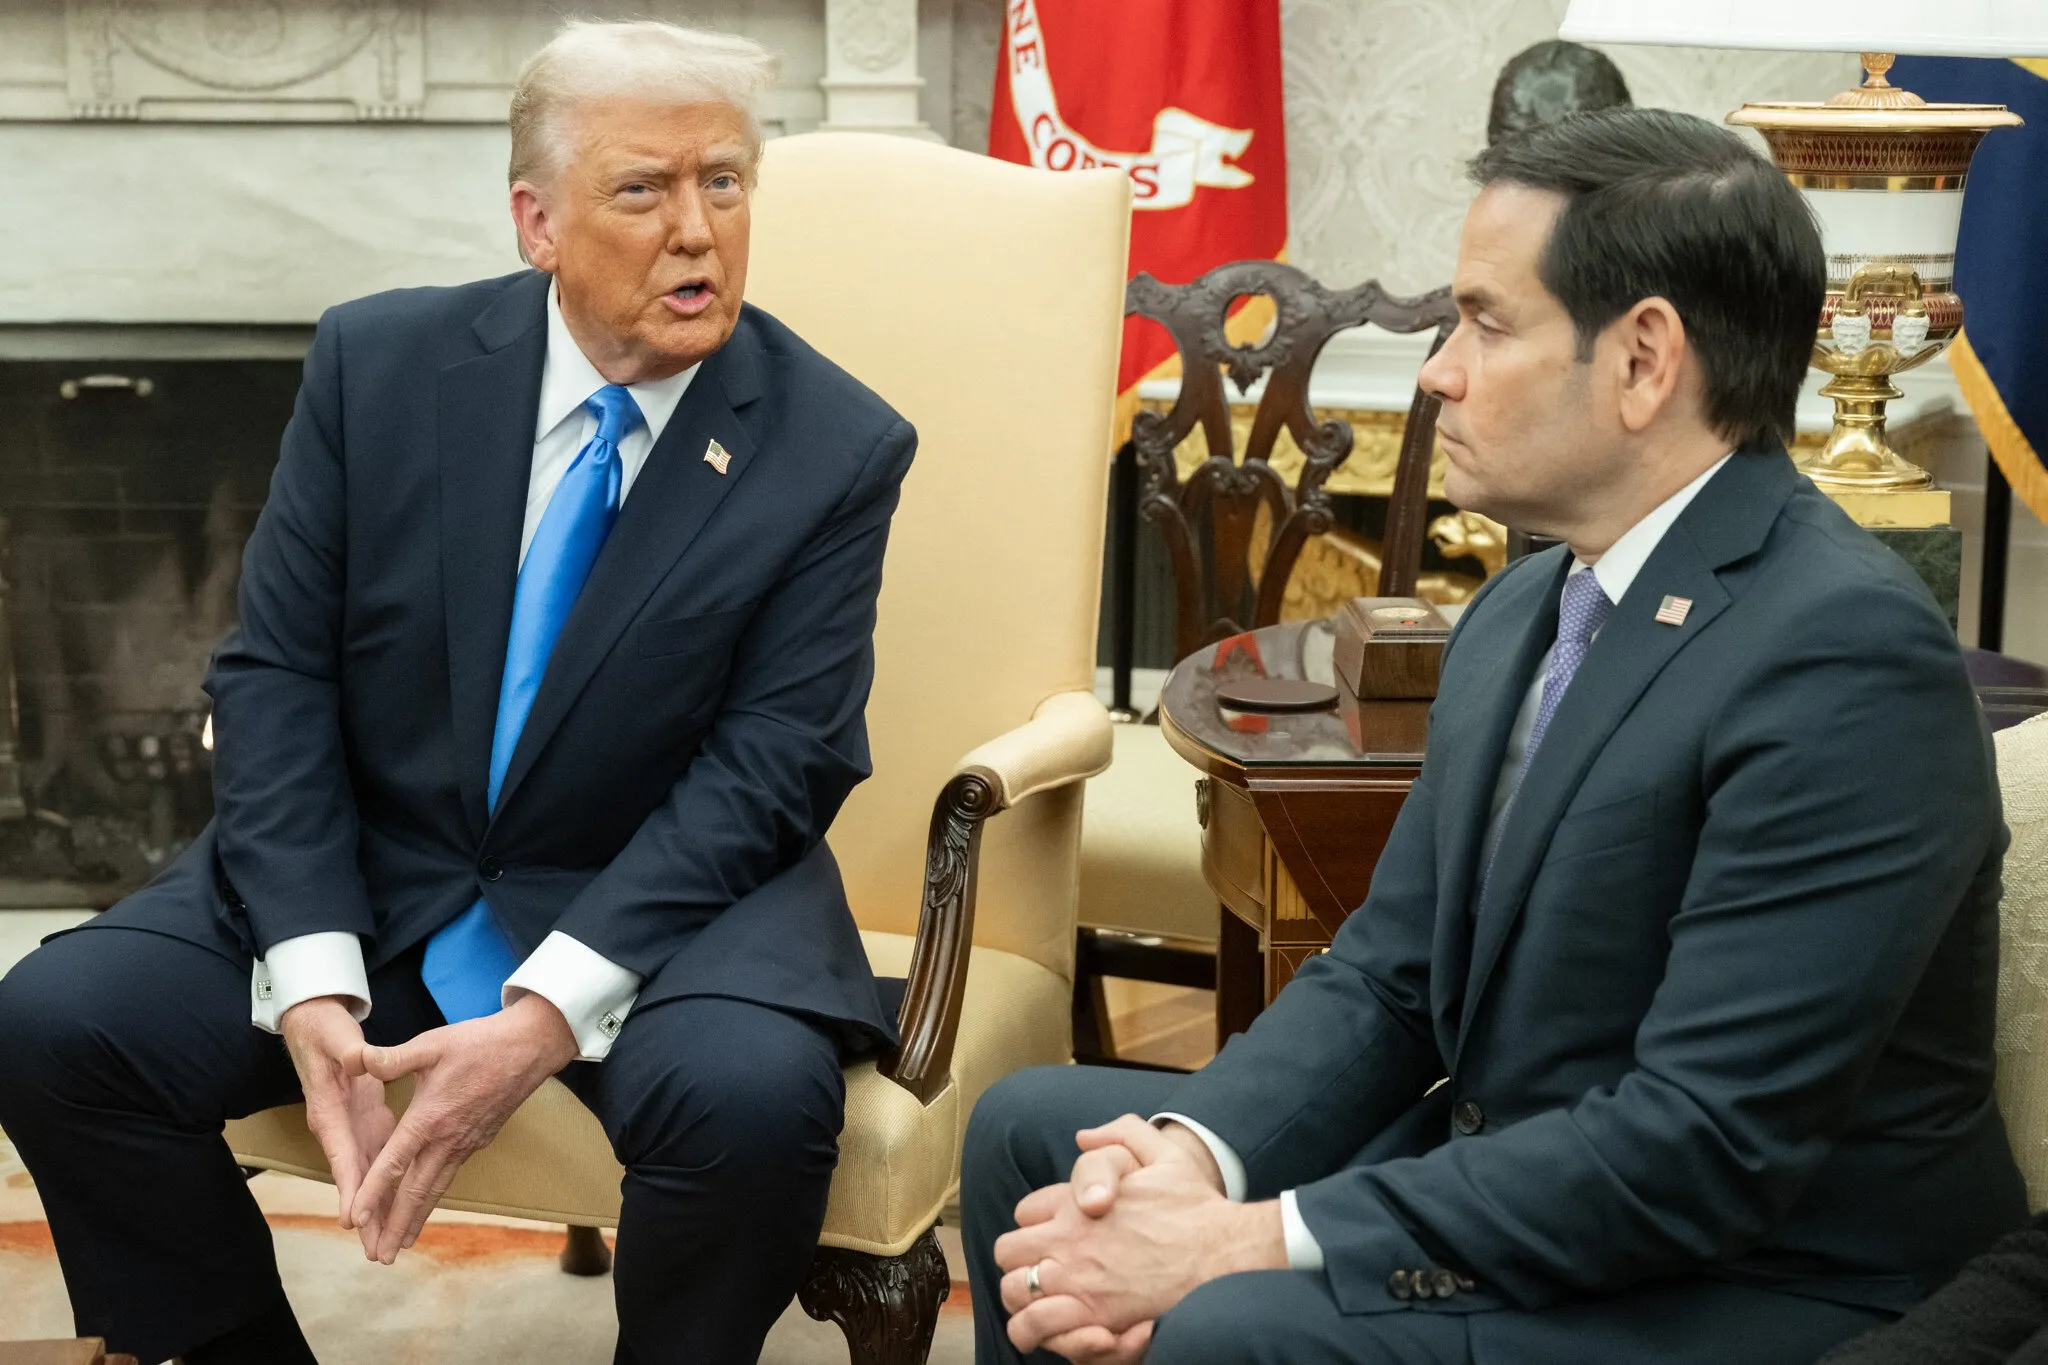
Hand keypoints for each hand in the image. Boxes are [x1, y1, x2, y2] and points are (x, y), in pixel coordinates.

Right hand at [280, 996, 393, 1242]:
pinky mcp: (365, 1121)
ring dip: (377, 1207)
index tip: (353, 1218)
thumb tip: (356, 1059)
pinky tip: (403, 1205)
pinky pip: (378, 1157)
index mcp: (329, 1109)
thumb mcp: (336, 1036)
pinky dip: (388, 1182)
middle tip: (375, 1251)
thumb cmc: (324, 1031)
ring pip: (367, 1173)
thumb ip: (348, 1050)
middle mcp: (337, 1126)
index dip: (349, 1185)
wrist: (315, 1024)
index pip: (341, 1152)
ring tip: (387, 1243)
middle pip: (353, 1176)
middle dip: (364, 1213)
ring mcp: (350, 1127)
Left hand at [347, 993, 577, 1262]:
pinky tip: (427, 1203)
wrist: (530, 1048)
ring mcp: (466, 1143)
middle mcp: (447, 1139)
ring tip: (402, 1245)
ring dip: (417, 1219)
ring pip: (436, 1189)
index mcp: (430, 1117)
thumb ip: (391, 1058)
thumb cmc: (479, 1043)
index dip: (373, 1192)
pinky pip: (450, 1175)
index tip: (356, 1219)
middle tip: (381, 1257)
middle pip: (417, 1191)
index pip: (395, 1162)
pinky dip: (434, 1197)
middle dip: (397, 1226)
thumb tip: (355, 1060)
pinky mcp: (479, 1140)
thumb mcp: (431, 1044)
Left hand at [994, 1117, 1283, 1355]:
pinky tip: (1054, 1325)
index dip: (1037, 1223)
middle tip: (1042, 1268)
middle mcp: (1069, 1240)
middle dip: (1021, 1259)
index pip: (1026, 1213)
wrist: (1225, 1255)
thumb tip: (1083, 1136)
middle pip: (1009, 1251)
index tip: (1055, 1232)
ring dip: (1022, 1294)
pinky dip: (1036, 1326)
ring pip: (1014, 1290)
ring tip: (1043, 1299)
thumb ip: (1122, 1135)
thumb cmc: (1197, 1208)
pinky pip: (1035, 1325)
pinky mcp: (1093, 1316)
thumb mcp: (1165, 1154)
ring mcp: (1077, 1280)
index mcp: (1078, 1203)